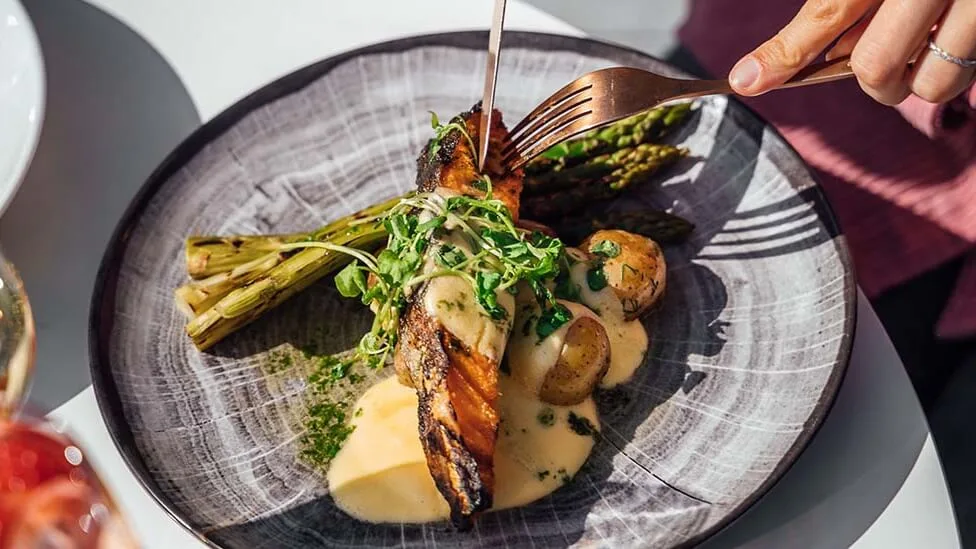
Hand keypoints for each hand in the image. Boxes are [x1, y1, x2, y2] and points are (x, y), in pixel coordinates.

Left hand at [728, 0, 975, 104]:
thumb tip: (823, 50)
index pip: (829, 10)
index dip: (785, 52)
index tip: (747, 79)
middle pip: (876, 66)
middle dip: (869, 75)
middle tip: (873, 58)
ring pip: (933, 83)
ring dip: (917, 77)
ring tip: (921, 43)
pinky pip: (971, 68)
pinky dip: (953, 63)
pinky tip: (950, 32)